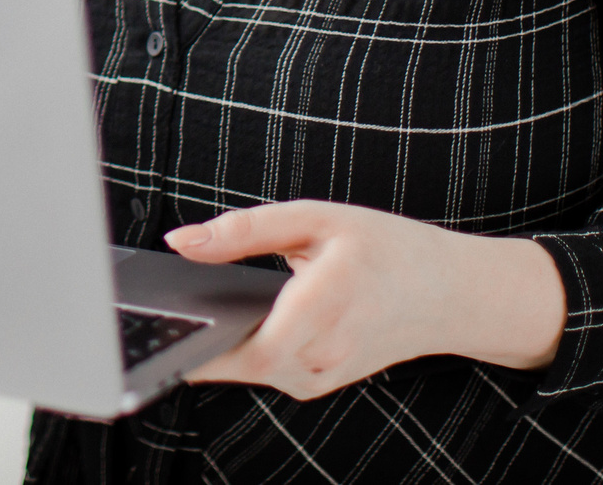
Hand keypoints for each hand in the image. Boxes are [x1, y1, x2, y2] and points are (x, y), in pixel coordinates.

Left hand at [165, 201, 563, 399]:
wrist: (450, 293)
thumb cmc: (388, 249)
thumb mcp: (316, 220)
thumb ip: (243, 231)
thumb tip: (182, 242)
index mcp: (320, 310)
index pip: (237, 350)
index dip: (190, 344)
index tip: (152, 324)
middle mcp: (320, 356)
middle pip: (232, 361)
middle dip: (195, 334)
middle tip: (159, 304)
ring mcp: (320, 377)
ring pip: (246, 367)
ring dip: (220, 340)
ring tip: (195, 305)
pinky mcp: (317, 382)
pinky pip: (266, 368)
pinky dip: (246, 345)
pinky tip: (239, 316)